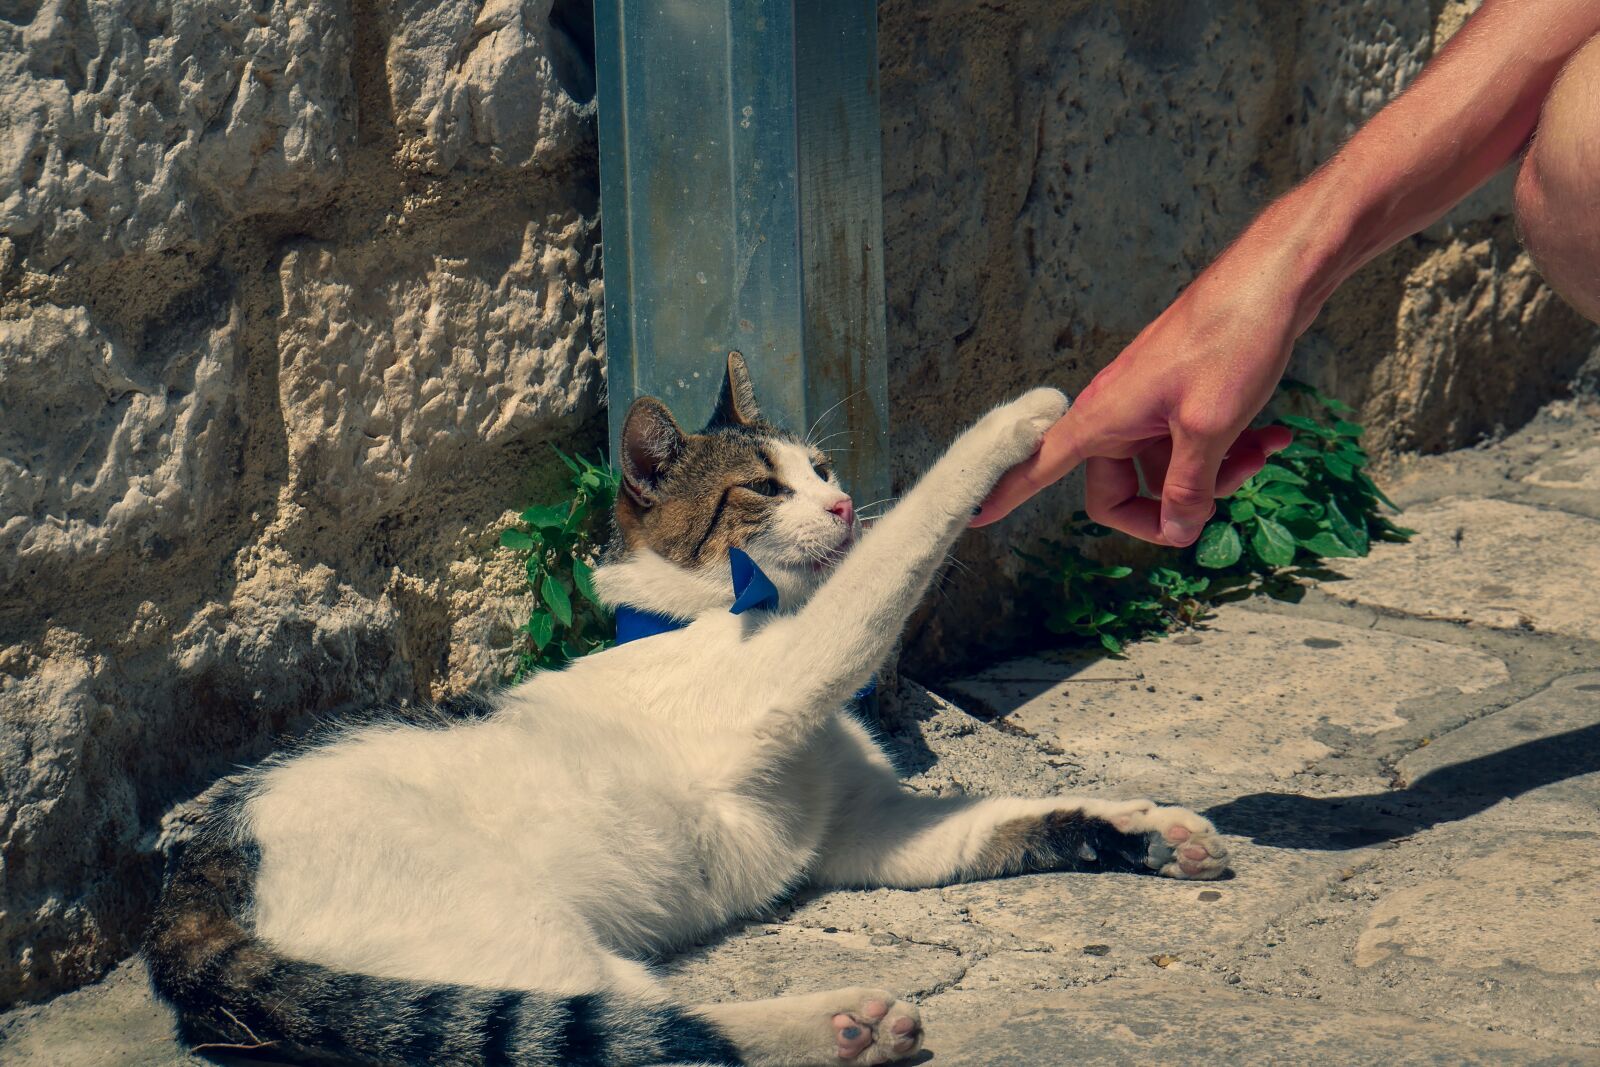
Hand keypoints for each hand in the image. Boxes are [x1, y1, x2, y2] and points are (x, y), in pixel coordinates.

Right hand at [972, 247, 1305, 544]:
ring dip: (1217, 473)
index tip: (974, 516)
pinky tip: (1273, 437)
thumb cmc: (1230, 340)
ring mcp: (1150, 404)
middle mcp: (1118, 413)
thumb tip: (1177, 531)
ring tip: (1261, 451)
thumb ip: (1190, 487)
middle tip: (1221, 498)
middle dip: (1173, 503)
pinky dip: (1232, 448)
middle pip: (1119, 489)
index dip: (1007, 493)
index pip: (1036, 465)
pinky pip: (1193, 441)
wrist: (1272, 277)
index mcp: (1102, 419)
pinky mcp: (1182, 394)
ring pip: (1168, 467)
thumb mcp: (1210, 427)